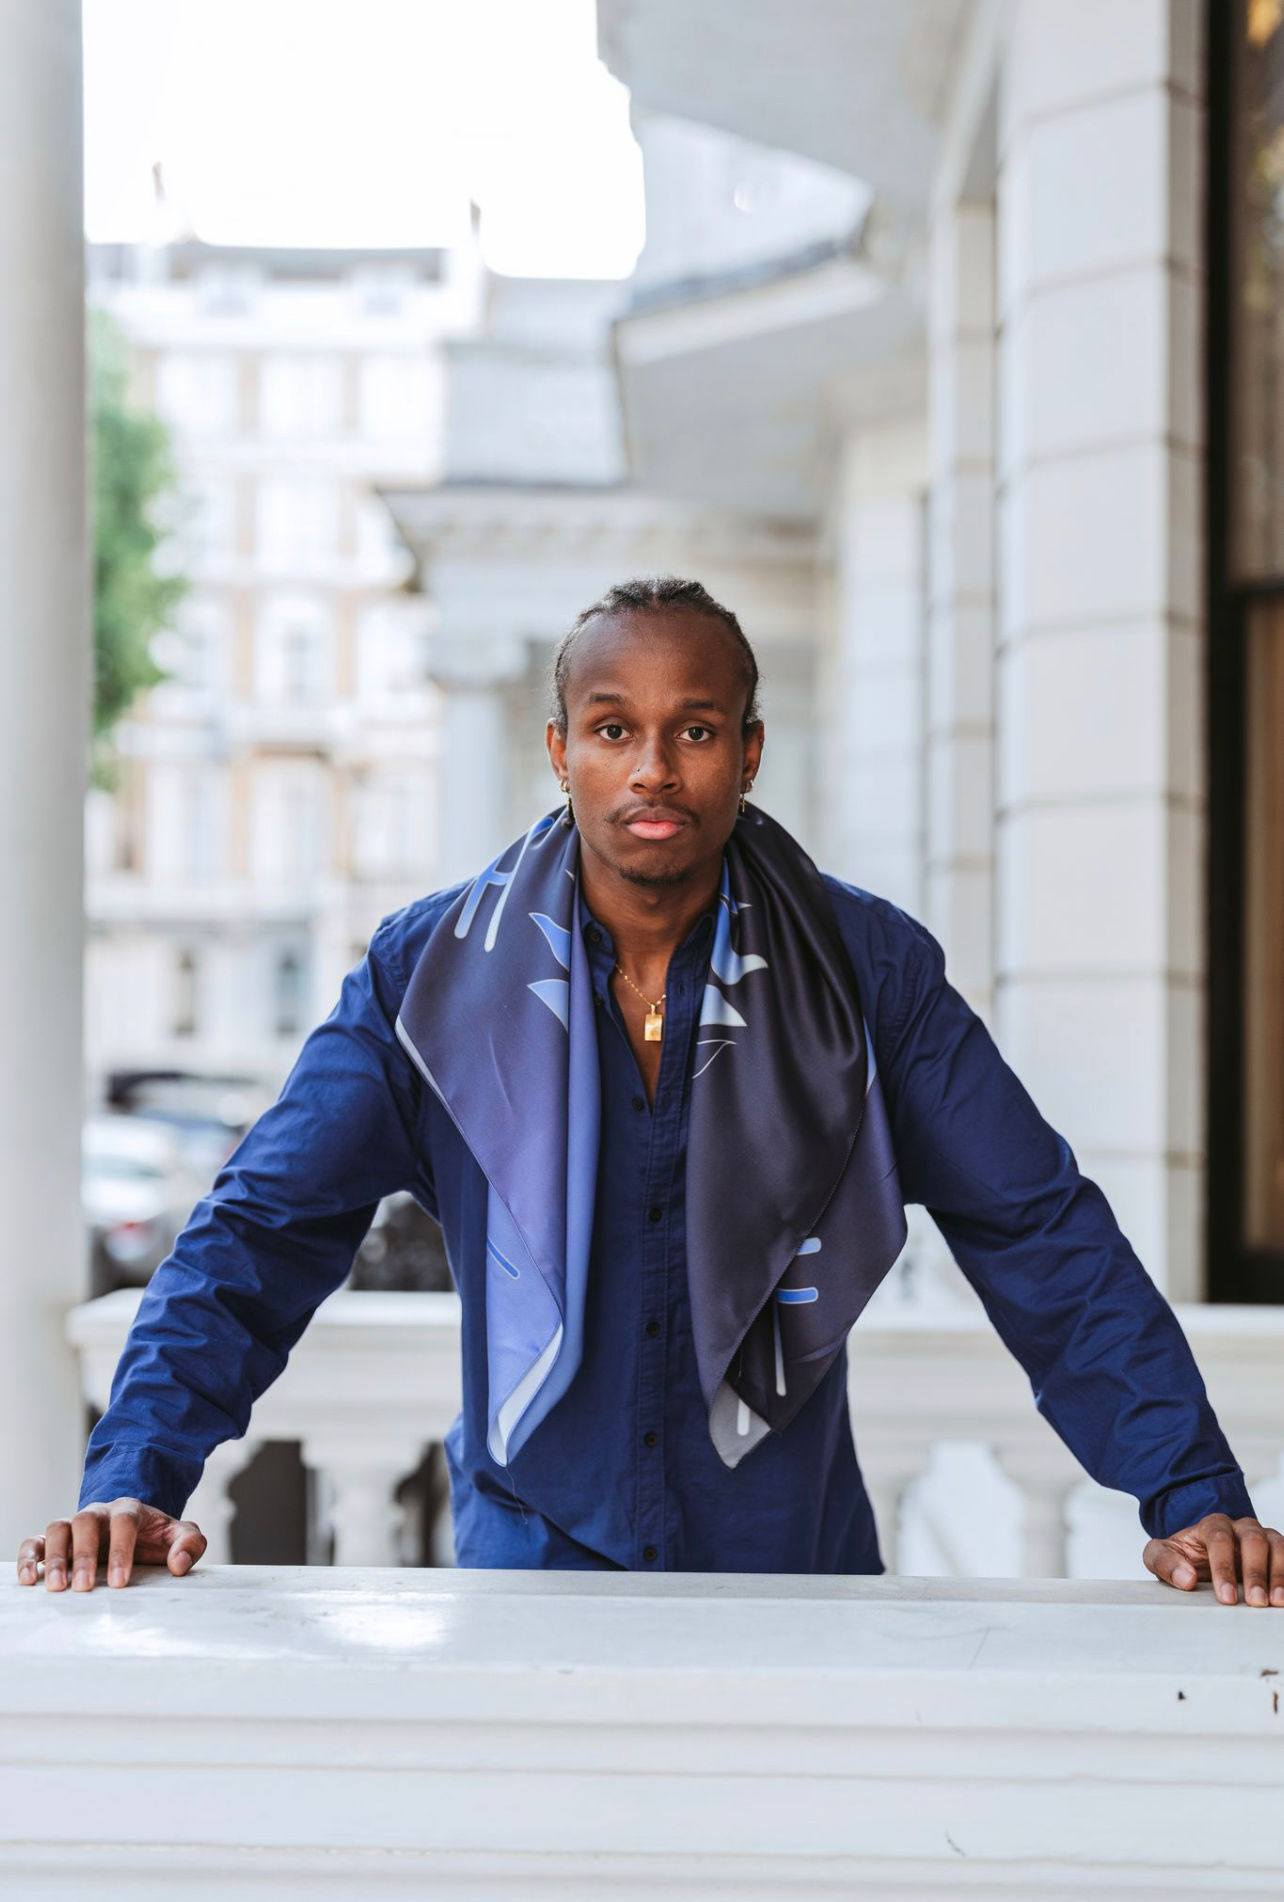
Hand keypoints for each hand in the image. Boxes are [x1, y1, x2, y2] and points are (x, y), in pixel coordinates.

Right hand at [16, 1498, 206, 1591]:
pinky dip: (28, 1557)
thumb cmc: (158, 1537)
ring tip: (57, 1588)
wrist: (140, 1532)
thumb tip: (178, 1564)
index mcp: (130, 1509)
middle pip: (85, 1521)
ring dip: (54, 1557)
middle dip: (85, 1555)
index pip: (124, 1521)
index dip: (121, 1549)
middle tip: (85, 1588)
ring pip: (58, 1528)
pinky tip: (28, 1580)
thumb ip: (190, 1545)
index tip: (120, 1582)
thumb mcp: (182, 1536)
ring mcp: (75, 1525)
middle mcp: (99, 1513)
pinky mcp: (57, 1541)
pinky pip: (36, 1541)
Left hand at [1143, 1512, 1283, 1606]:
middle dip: (1255, 1572)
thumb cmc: (1182, 1556)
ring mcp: (1263, 1538)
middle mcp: (1241, 1528)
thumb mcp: (1161, 1556)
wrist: (1199, 1555)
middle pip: (1253, 1540)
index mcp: (1212, 1525)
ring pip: (1277, 1546)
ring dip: (1279, 1574)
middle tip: (1256, 1602)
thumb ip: (1164, 1562)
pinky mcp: (1277, 1552)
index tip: (1227, 1597)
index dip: (1224, 1568)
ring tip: (1276, 1602)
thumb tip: (1186, 1579)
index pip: (1220, 1539)